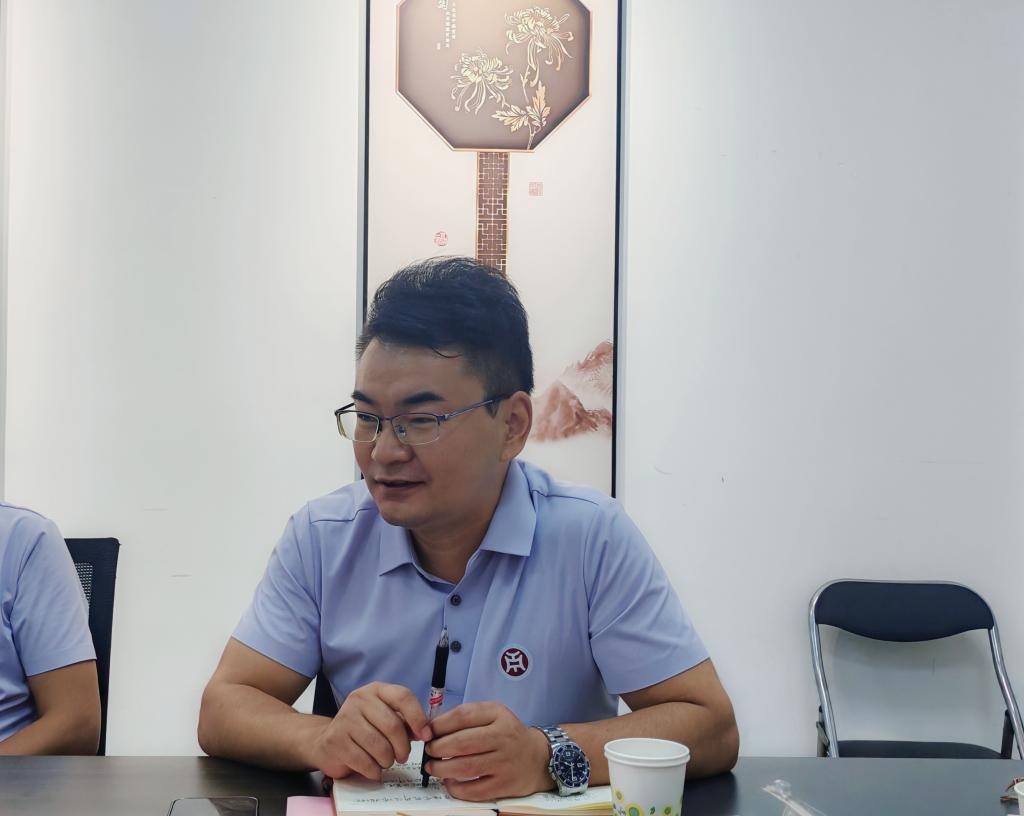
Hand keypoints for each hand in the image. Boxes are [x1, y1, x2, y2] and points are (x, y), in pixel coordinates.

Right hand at [310, 682, 431, 780]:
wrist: (328, 742)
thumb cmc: (363, 729)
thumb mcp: (384, 718)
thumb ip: (404, 722)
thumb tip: (425, 733)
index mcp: (376, 690)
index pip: (403, 696)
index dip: (418, 717)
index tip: (426, 736)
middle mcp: (359, 700)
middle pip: (393, 725)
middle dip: (403, 747)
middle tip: (403, 756)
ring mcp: (345, 719)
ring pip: (380, 746)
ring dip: (388, 760)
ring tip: (386, 761)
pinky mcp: (335, 741)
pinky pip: (365, 762)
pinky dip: (375, 771)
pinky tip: (373, 769)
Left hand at [423, 702, 552, 800]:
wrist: (538, 758)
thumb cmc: (507, 734)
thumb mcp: (493, 715)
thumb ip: (467, 718)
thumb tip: (433, 728)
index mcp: (498, 714)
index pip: (463, 716)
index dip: (440, 725)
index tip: (427, 732)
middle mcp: (503, 736)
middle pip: (462, 743)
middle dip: (438, 748)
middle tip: (428, 751)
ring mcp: (505, 762)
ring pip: (465, 767)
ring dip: (442, 768)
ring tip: (432, 767)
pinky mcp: (505, 784)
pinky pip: (474, 790)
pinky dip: (456, 788)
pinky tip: (449, 782)